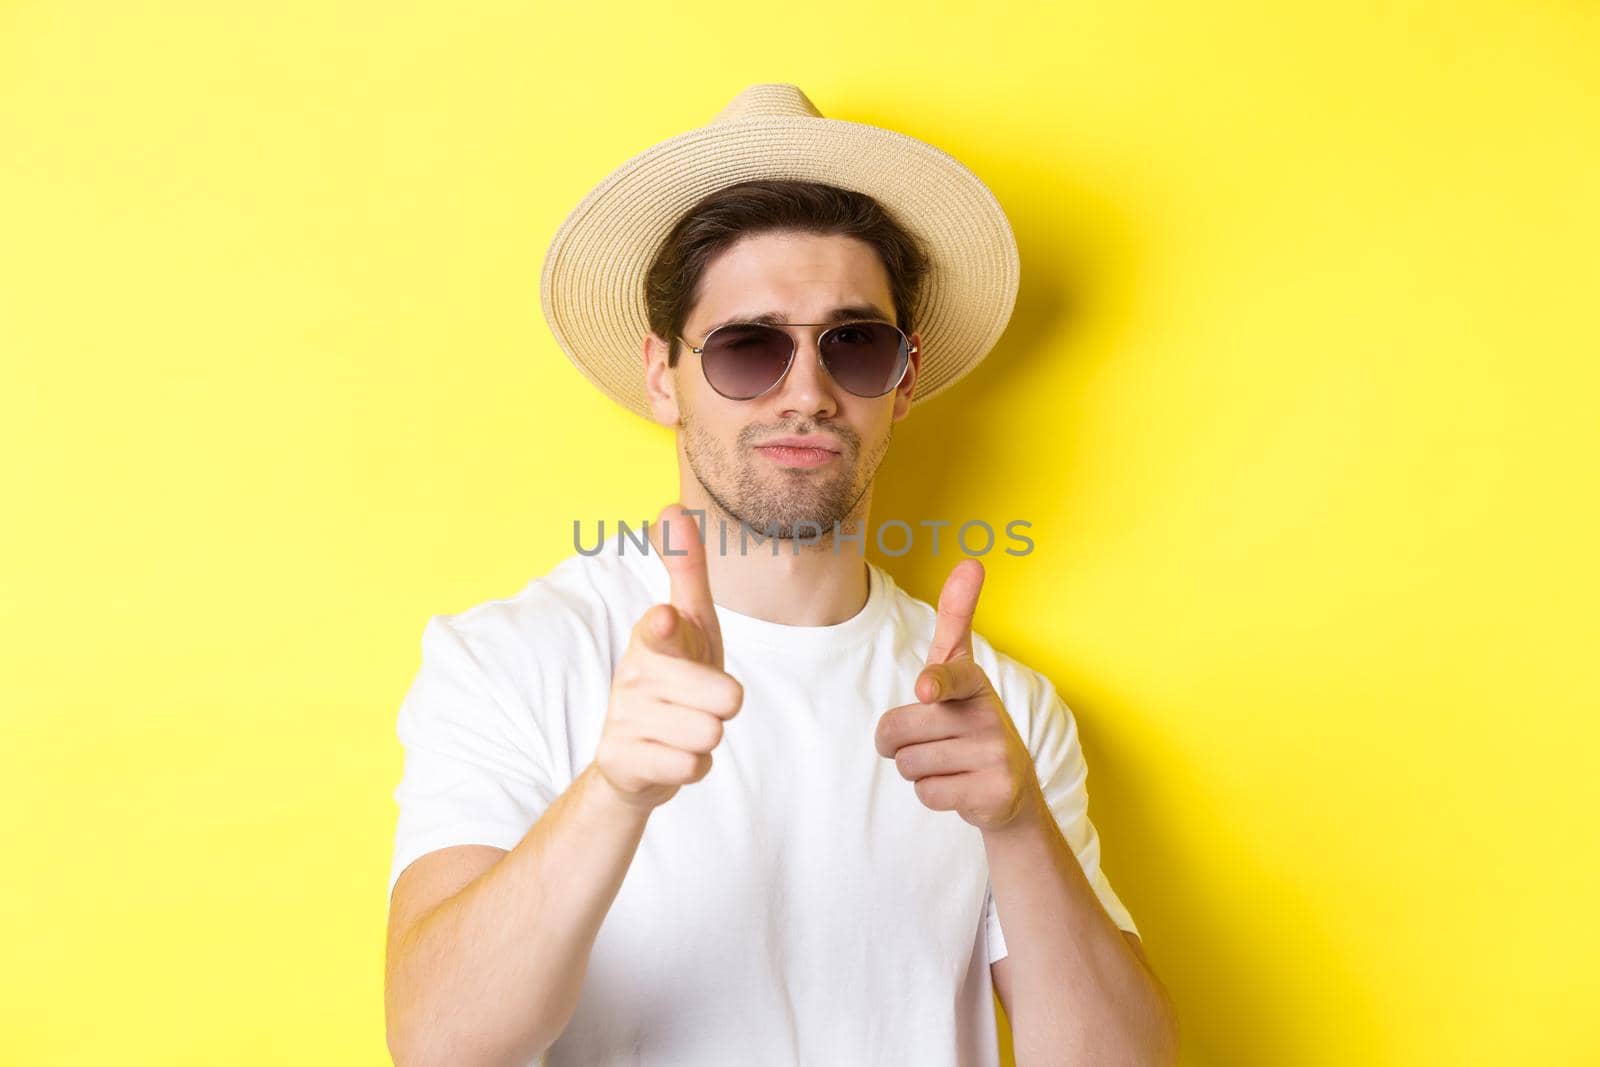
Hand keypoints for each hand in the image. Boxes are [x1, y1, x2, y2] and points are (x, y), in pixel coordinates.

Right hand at [592, 503, 742, 810]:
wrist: (632, 755)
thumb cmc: (674, 676)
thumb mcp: (689, 622)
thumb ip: (686, 569)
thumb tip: (671, 505)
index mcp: (652, 636)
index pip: (663, 630)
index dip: (667, 628)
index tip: (664, 618)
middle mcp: (633, 673)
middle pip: (725, 697)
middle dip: (723, 704)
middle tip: (698, 701)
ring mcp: (625, 717)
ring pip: (711, 734)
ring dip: (707, 737)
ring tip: (683, 728)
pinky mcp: (622, 760)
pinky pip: (692, 767)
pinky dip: (693, 766)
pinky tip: (671, 755)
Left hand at [873, 558, 1044, 831]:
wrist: (1010, 786)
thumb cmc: (968, 718)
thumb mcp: (960, 669)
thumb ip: (956, 619)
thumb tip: (972, 561)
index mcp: (974, 682)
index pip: (949, 677)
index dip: (934, 684)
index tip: (926, 689)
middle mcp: (989, 715)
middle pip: (898, 731)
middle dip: (899, 742)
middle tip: (929, 740)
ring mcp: (996, 755)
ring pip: (909, 765)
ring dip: (917, 768)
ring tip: (948, 762)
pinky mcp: (995, 793)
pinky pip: (927, 794)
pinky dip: (933, 793)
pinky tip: (959, 785)